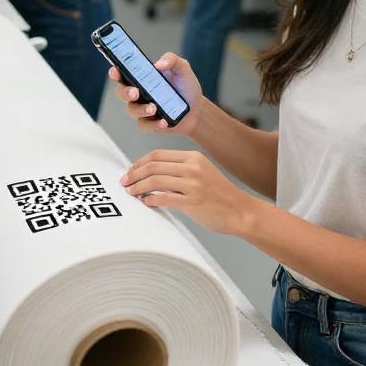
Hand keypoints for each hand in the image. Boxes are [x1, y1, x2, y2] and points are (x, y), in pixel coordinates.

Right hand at [109, 51, 202, 135]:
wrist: (196, 109)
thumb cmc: (186, 86)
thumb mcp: (182, 68)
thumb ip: (171, 59)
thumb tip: (158, 64)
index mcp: (142, 76)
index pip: (123, 73)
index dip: (115, 72)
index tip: (115, 71)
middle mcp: (138, 92)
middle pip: (121, 92)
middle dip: (125, 92)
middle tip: (135, 92)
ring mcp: (142, 108)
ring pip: (132, 110)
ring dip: (141, 109)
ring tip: (154, 108)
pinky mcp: (149, 123)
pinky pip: (144, 124)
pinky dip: (154, 123)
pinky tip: (164, 121)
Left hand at [120, 149, 254, 234]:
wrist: (241, 211)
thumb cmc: (219, 195)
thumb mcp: (202, 172)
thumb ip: (181, 169)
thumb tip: (152, 174)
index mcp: (192, 157)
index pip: (157, 155)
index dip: (139, 163)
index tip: (130, 171)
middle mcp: (192, 167)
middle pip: (153, 166)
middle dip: (134, 174)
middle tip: (124, 183)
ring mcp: (193, 184)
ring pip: (155, 181)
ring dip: (138, 187)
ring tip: (130, 193)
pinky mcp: (193, 202)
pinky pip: (164, 198)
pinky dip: (150, 200)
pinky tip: (146, 203)